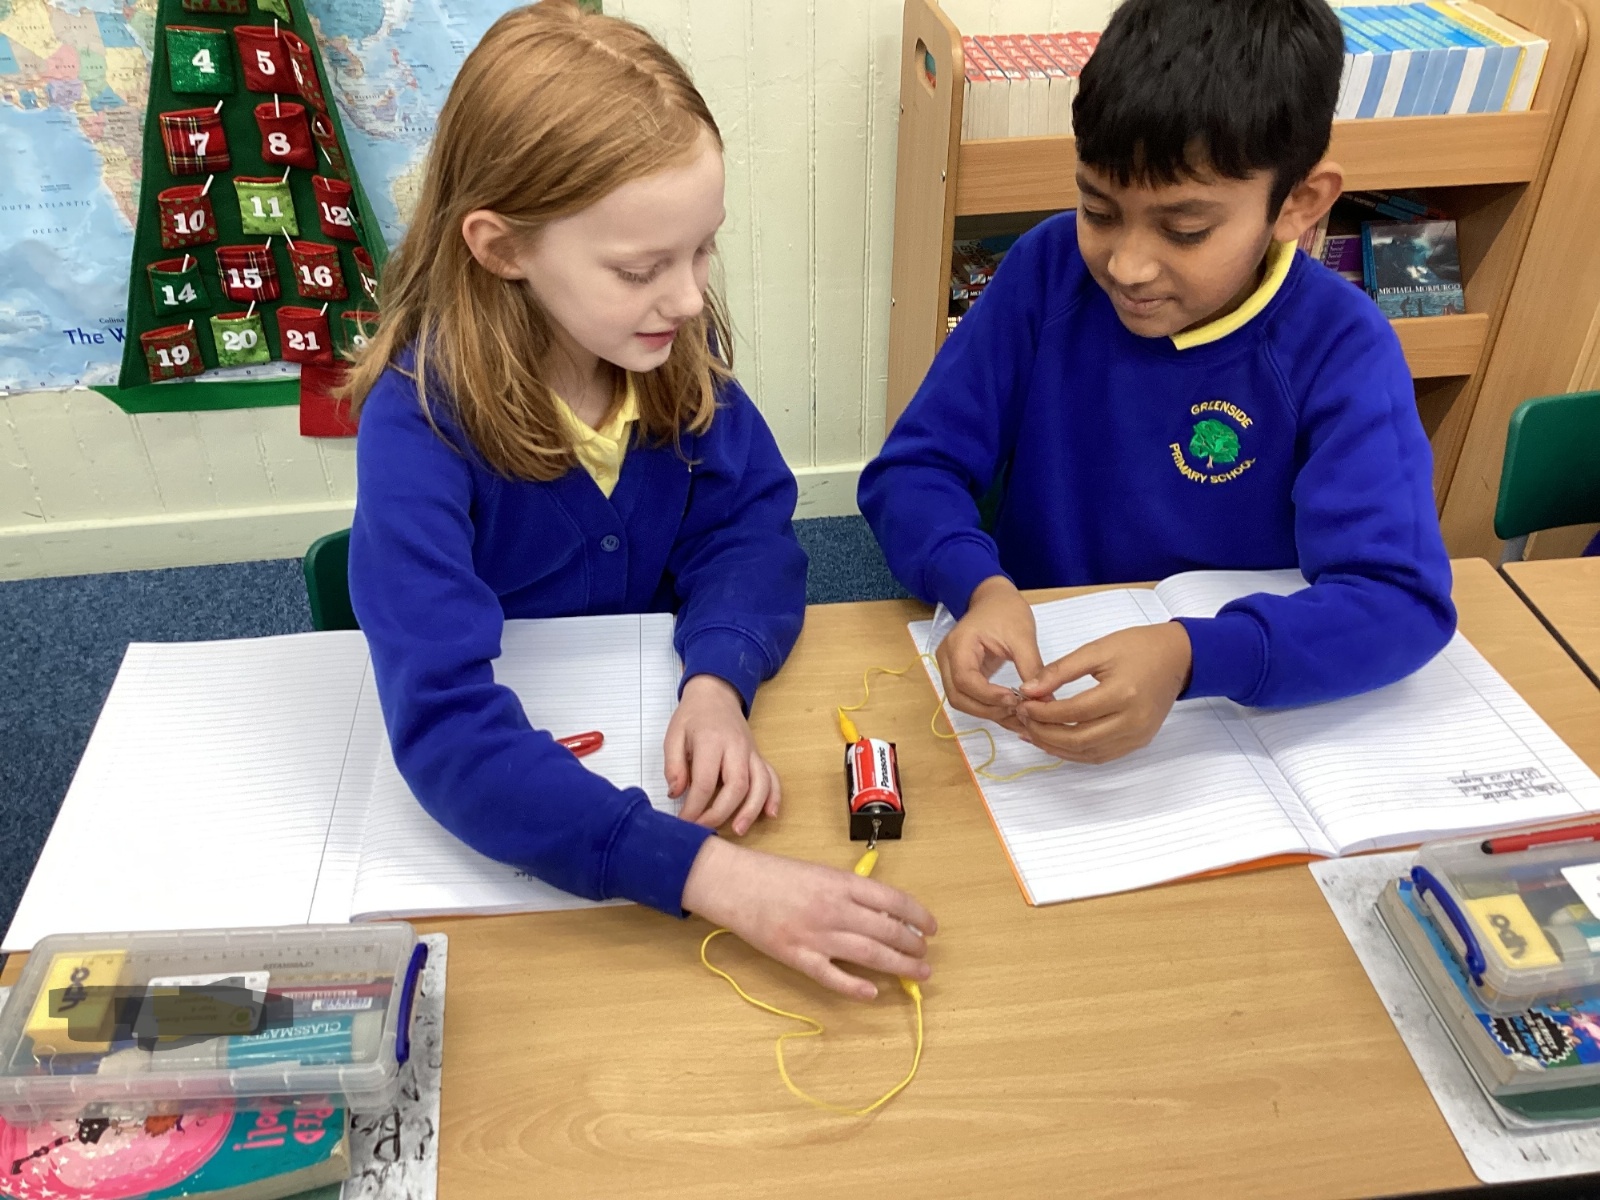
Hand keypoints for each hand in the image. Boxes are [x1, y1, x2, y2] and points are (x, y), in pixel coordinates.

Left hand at [665, 674, 779, 835]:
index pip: (706, 781)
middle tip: (705, 830)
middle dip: (721, 813)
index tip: (684, 822)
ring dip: (752, 809)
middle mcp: (736, 747)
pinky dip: (774, 796)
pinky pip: (772, 776)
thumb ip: (673, 765)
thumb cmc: (693, 716)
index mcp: (711, 740)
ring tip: (739, 830)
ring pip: (760, 783)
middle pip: (737, 785)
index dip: (695, 807)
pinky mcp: (759, 756)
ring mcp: (751, 752)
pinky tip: (770, 814)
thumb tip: (676, 794)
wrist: (716, 694)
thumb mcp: (673, 735)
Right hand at [682, 838, 937, 1000]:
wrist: (735, 883)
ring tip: (918, 973)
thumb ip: (850, 890)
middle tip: (925, 955)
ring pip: (869, 954)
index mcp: (842, 883)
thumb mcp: (820, 871)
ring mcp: (817, 935)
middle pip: (887, 930)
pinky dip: (854, 987)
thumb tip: (883, 911)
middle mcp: (835, 909)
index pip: (893, 901)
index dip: (918, 916)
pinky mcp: (797, 956)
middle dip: (912, 945)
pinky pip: (831, 976)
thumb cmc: (776, 874)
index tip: (931, 928)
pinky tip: (872, 993)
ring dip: (899, 965)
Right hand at [936, 575, 1044, 729]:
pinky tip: (1011, 713)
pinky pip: (970, 698)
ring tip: (1018, 716)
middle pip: (959, 697)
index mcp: (959, 644)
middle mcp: (948, 659)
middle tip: (1019, 712)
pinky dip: (990, 709)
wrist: (993, 599)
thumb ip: (1032, 668)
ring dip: (989, 713)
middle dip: (988, 709)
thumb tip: (1045, 700)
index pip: (965, 679)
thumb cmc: (1006, 611)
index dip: (988, 695)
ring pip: (962, 702)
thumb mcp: (1022, 636)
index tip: (1016, 700)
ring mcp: (951, 668)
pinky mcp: (961, 675)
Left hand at [1014, 622, 1192, 763]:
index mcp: (1123, 694)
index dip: (1043, 712)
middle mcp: (1132, 721)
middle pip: (1078, 739)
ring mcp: (1137, 736)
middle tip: (1023, 720)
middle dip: (1044, 733)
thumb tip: (1028, 690)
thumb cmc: (1139, 647)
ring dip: (1056, 748)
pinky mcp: (1139, 742)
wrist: (1178, 657)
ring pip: (1088, 753)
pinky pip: (1101, 756)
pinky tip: (1056, 742)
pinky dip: (1075, 753)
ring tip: (1032, 733)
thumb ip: (1060, 670)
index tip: (1023, 704)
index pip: (1073, 712)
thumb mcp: (1097, 649)